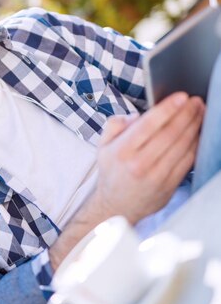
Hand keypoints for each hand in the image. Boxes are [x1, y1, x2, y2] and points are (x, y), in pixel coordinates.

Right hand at [95, 92, 204, 223]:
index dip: (168, 108)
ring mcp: (156, 176)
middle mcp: (139, 164)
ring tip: (200, 112)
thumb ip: (115, 125)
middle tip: (196, 101)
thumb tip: (135, 116)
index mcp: (122, 151)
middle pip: (170, 133)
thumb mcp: (103, 146)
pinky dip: (196, 144)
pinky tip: (198, 133)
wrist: (116, 206)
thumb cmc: (112, 172)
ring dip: (195, 126)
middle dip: (187, 114)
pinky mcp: (169, 185)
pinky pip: (187, 161)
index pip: (149, 124)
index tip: (181, 97)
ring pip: (182, 146)